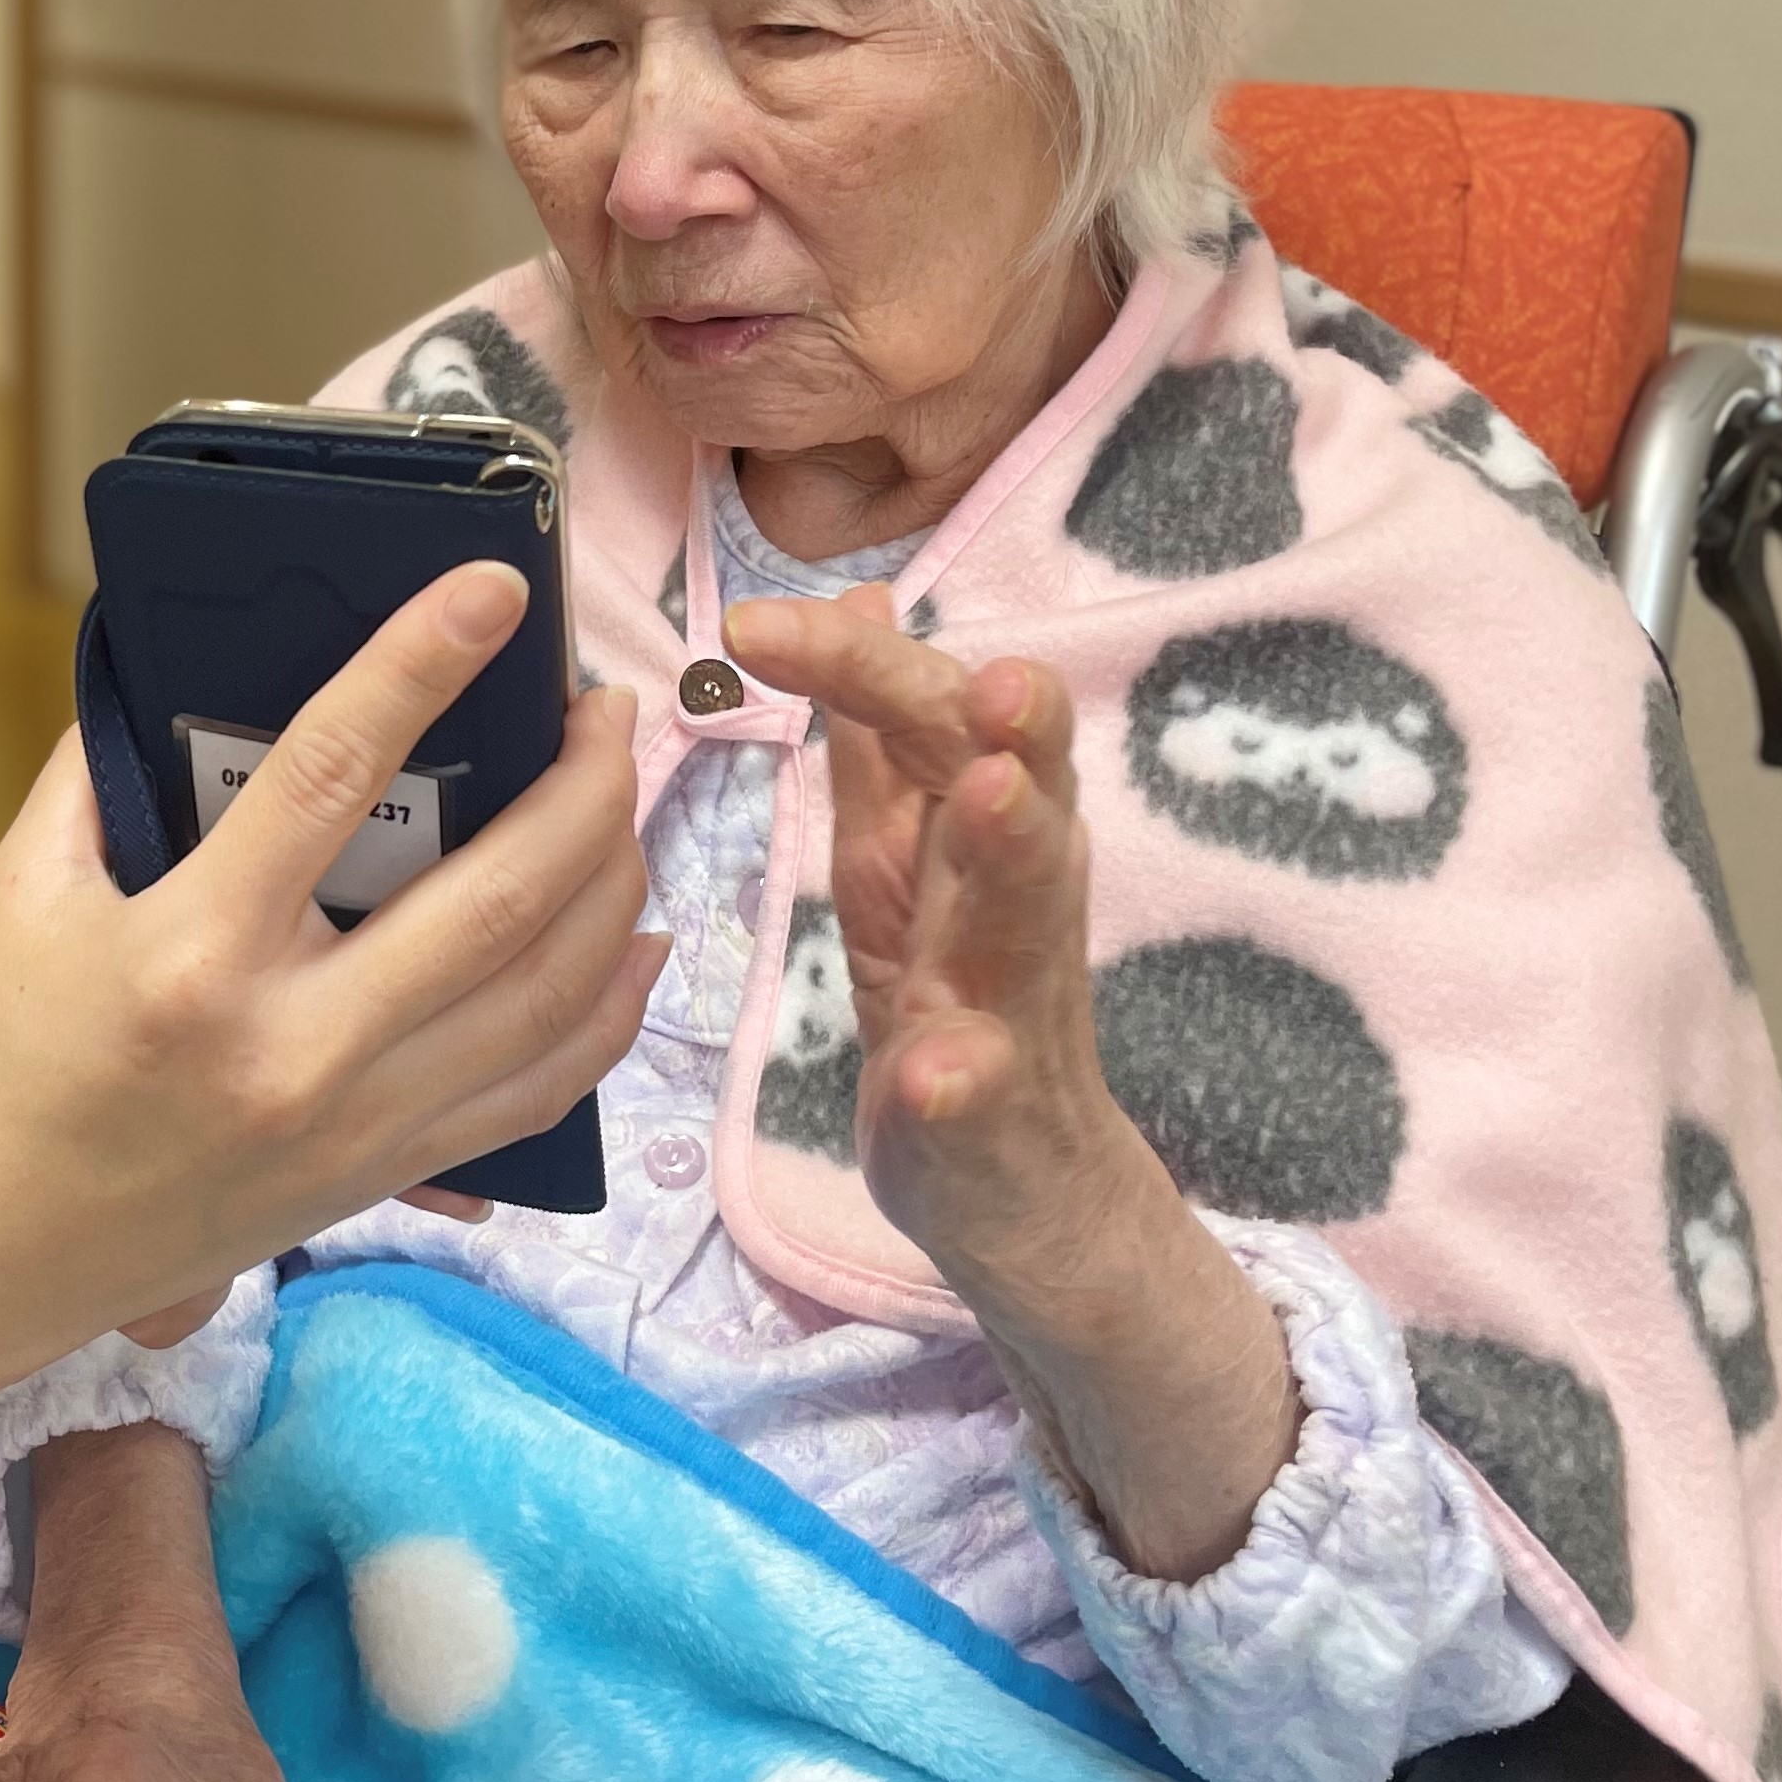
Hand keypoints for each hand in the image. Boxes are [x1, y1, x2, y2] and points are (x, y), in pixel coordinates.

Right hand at [0, 561, 662, 1328]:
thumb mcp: (20, 892)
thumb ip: (105, 770)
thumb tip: (184, 663)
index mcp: (192, 953)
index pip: (335, 773)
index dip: (423, 662)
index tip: (495, 588)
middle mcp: (294, 1045)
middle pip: (502, 892)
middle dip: (585, 779)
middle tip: (605, 705)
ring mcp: (354, 1123)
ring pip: (551, 991)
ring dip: (616, 877)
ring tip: (621, 797)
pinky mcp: (381, 1174)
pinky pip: (540, 1088)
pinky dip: (610, 1006)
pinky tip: (634, 939)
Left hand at [719, 587, 1159, 1279]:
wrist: (1022, 1185)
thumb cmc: (957, 998)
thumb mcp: (901, 858)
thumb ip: (883, 741)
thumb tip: (863, 597)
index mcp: (977, 830)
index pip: (934, 713)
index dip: (858, 659)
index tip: (752, 621)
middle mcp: (1017, 897)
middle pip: (1021, 790)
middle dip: (1009, 730)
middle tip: (994, 680)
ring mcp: (1010, 1007)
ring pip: (1030, 915)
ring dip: (1012, 849)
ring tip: (989, 796)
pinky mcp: (988, 1114)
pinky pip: (980, 1088)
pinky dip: (960, 1075)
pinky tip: (938, 1067)